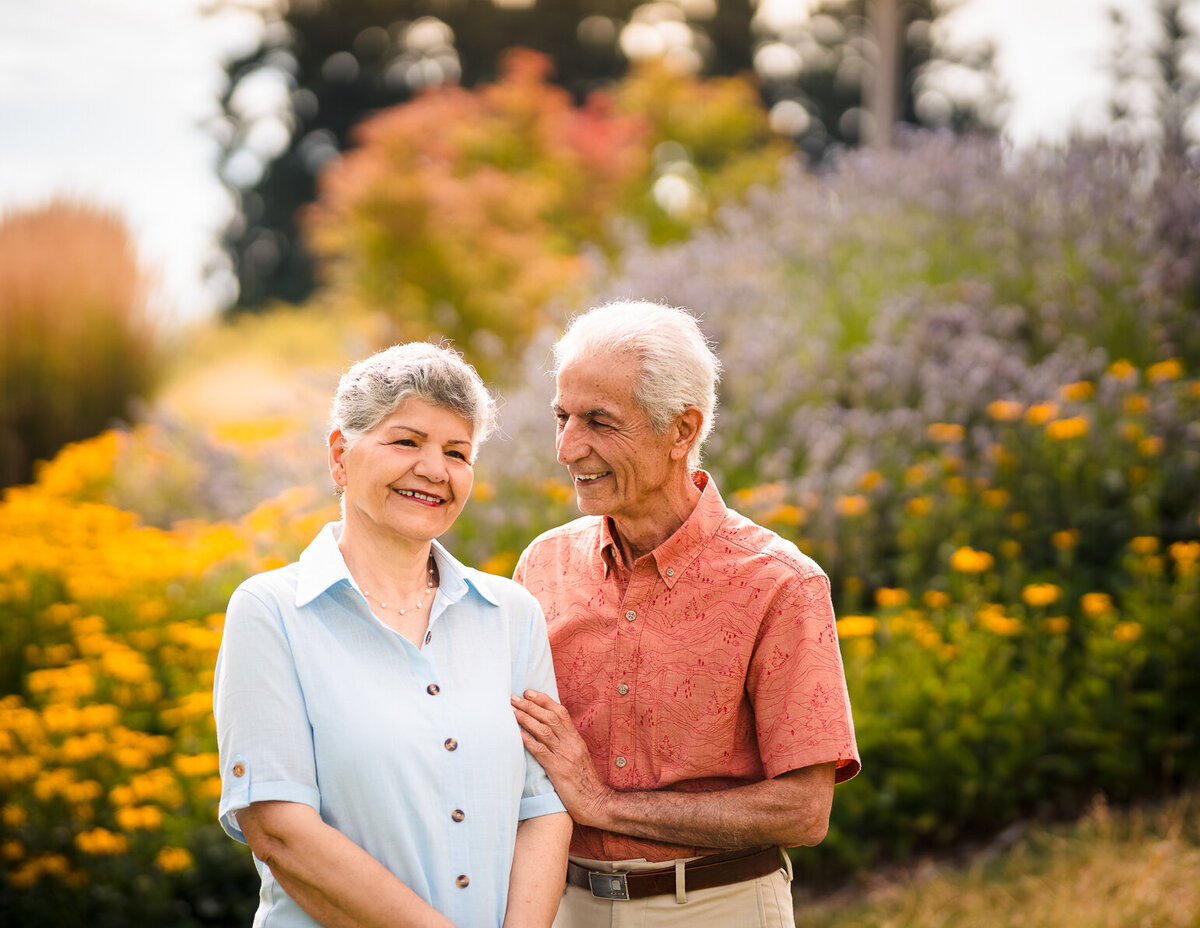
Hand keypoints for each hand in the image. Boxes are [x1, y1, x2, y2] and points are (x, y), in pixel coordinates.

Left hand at [511, 690, 610, 828]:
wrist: (596, 803)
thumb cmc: (585, 782)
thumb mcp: (579, 757)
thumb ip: (566, 744)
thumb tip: (549, 733)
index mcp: (576, 739)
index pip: (560, 713)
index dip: (544, 700)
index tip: (528, 693)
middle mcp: (571, 743)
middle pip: (550, 718)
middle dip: (530, 705)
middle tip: (512, 698)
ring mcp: (565, 756)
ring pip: (544, 731)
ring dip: (525, 719)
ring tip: (511, 711)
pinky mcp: (558, 770)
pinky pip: (541, 751)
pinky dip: (528, 740)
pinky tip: (517, 734)